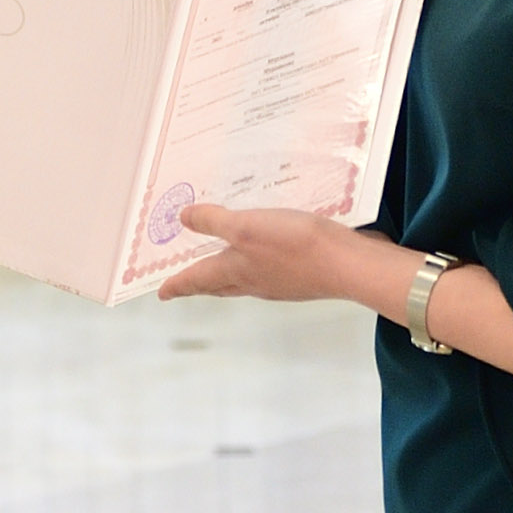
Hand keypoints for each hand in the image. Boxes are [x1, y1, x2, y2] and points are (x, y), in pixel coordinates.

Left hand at [154, 205, 411, 310]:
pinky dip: (260, 260)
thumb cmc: (295, 247)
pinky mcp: (304, 273)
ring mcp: (281, 281)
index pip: (197, 280)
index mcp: (235, 272)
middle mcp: (255, 281)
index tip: (162, 293)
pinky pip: (272, 268)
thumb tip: (183, 220)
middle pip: (219, 283)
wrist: (350, 264)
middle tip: (186, 280)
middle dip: (201, 281)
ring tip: (221, 259)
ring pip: (245, 278)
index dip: (177, 285)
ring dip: (229, 270)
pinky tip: (268, 248)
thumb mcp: (246, 227)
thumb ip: (214, 222)